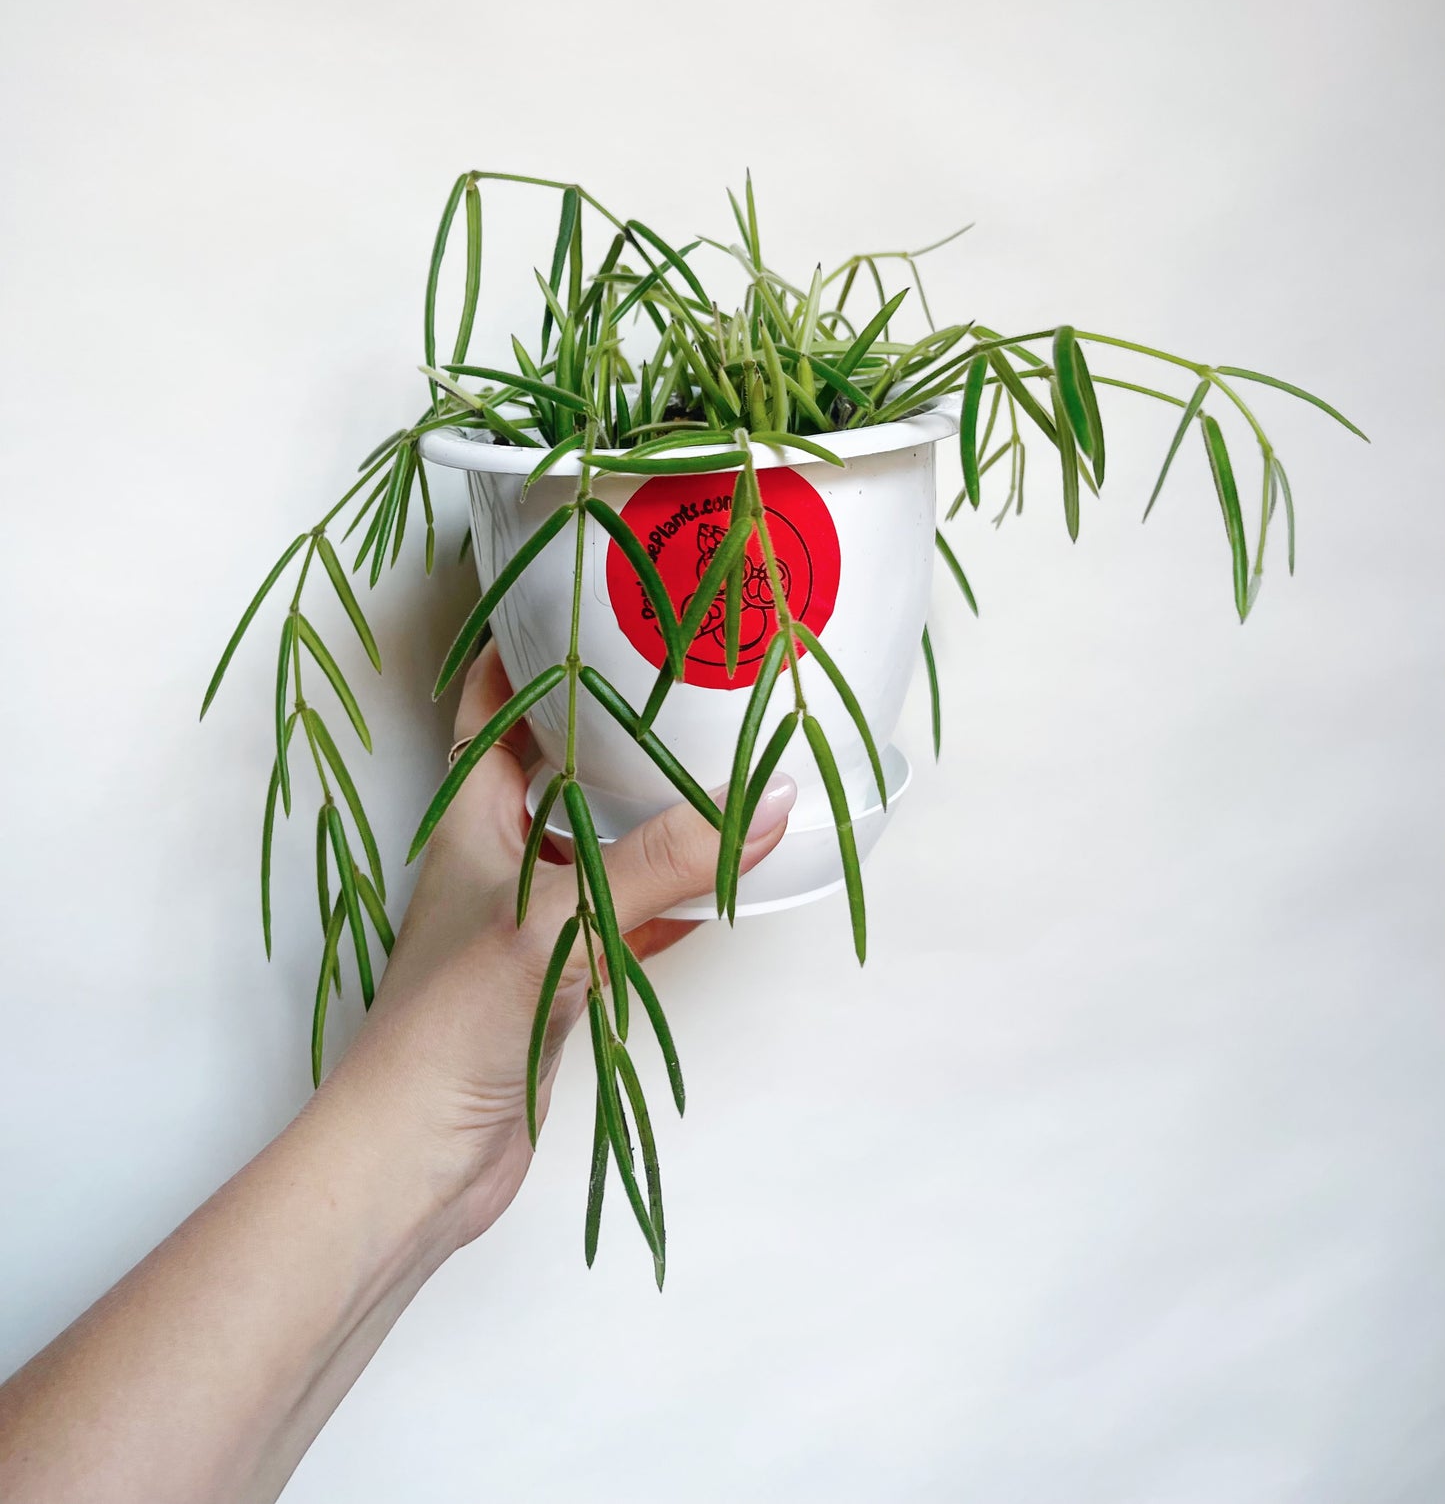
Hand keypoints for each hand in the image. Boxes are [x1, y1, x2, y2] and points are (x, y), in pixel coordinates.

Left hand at [327, 643, 796, 1251]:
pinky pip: (620, 920)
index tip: (582, 599)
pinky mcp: (555, 983)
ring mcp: (525, 921)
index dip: (522, 647)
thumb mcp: (563, 921)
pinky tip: (716, 892)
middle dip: (605, 722)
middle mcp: (493, 857)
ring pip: (591, 843)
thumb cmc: (454, 1022)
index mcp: (469, 818)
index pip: (490, 705)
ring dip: (643, 812)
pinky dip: (666, 902)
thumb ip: (664, 863)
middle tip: (677, 675)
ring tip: (711, 766)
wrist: (416, 1158)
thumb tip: (764, 807)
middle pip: (550, 767)